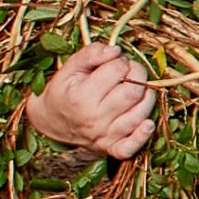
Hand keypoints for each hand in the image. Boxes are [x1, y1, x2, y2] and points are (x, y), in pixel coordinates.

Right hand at [26, 40, 153, 165]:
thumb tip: (115, 50)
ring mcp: (104, 136)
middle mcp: (94, 118)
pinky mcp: (110, 148)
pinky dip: (143, 135)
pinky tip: (147, 123)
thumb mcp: (70, 67)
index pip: (118, 70)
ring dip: (146, 97)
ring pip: (140, 114)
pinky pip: (132, 147)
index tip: (114, 62)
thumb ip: (91, 54)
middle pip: (134, 91)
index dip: (120, 60)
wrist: (51, 121)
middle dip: (136, 74)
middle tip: (128, 72)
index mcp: (82, 96)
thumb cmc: (63, 91)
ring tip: (135, 89)